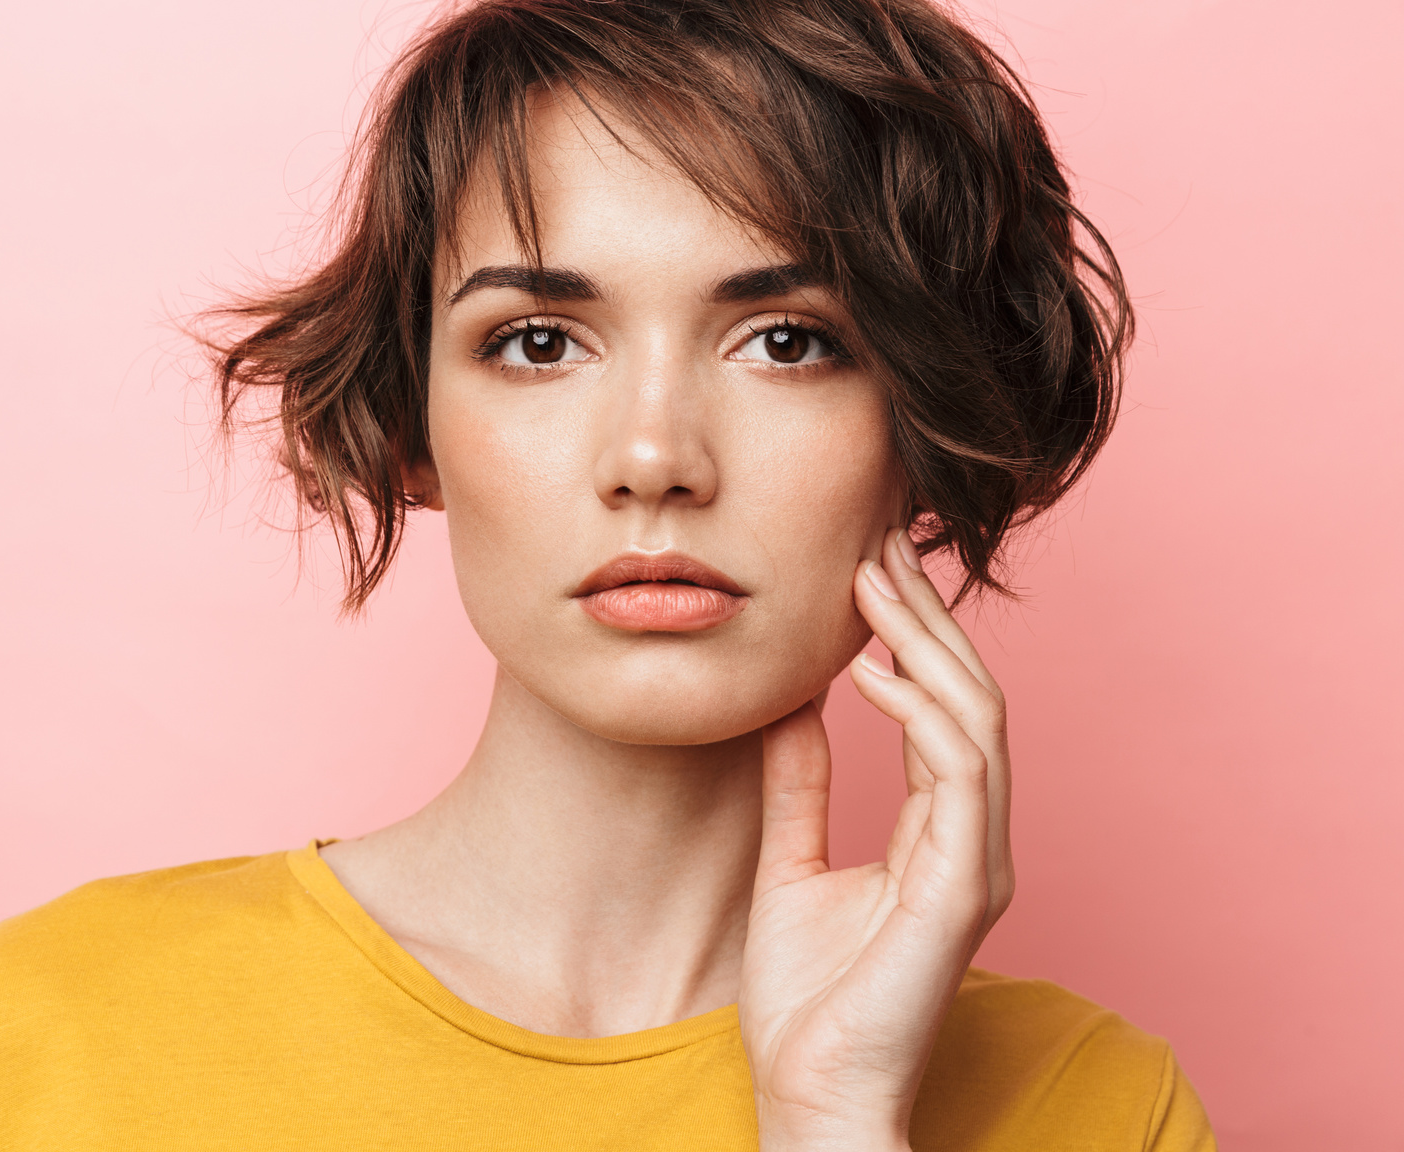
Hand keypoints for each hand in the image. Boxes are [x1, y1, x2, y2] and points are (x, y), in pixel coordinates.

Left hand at [738, 528, 1013, 1150]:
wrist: (808, 1089)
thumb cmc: (807, 998)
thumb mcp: (791, 862)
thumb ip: (800, 784)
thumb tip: (791, 703)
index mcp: (941, 831)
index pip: (941, 707)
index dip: (910, 634)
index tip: (865, 567)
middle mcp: (973, 837)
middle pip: (970, 696)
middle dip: (926, 615)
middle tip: (879, 541)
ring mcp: (977, 861)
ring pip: (976, 719)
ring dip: (925, 643)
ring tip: (872, 580)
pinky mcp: (963, 887)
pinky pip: (958, 772)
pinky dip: (918, 711)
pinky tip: (869, 668)